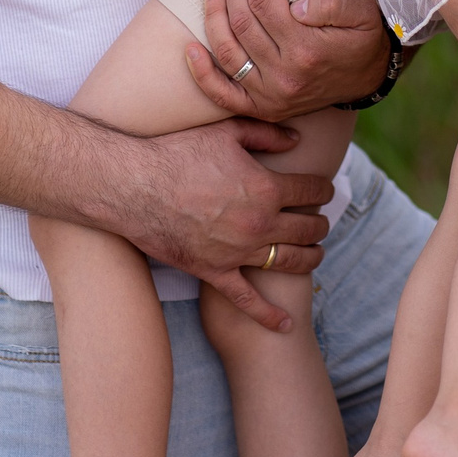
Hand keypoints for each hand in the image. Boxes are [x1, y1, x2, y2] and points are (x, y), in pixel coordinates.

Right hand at [119, 117, 334, 331]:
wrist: (133, 186)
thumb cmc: (177, 153)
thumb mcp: (226, 132)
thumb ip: (266, 134)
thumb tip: (296, 138)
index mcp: (265, 188)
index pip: (311, 190)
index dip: (323, 188)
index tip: (324, 189)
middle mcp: (259, 224)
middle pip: (306, 228)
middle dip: (320, 224)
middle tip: (321, 221)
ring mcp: (238, 253)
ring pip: (288, 262)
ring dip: (309, 258)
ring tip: (316, 254)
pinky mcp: (215, 272)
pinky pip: (247, 301)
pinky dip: (269, 315)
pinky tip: (286, 324)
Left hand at [183, 0, 392, 120]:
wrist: (370, 75)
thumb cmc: (363, 36)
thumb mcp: (362, 12)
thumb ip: (333, 3)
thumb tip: (297, 4)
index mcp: (307, 49)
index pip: (265, 3)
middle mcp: (284, 76)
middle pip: (242, 23)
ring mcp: (270, 96)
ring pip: (227, 52)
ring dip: (214, 16)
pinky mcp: (262, 108)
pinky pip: (222, 95)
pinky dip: (202, 73)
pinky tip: (190, 49)